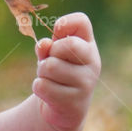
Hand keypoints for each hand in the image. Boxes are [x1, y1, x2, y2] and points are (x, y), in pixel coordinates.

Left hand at [32, 12, 100, 130]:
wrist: (63, 108)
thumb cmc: (58, 73)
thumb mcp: (52, 55)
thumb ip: (47, 46)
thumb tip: (44, 44)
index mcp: (88, 46)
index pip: (82, 22)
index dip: (65, 23)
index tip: (56, 33)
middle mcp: (93, 63)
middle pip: (67, 45)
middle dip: (50, 53)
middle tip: (50, 63)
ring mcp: (86, 84)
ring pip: (50, 66)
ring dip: (41, 72)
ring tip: (50, 79)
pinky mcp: (74, 103)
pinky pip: (42, 86)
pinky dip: (38, 87)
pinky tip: (49, 93)